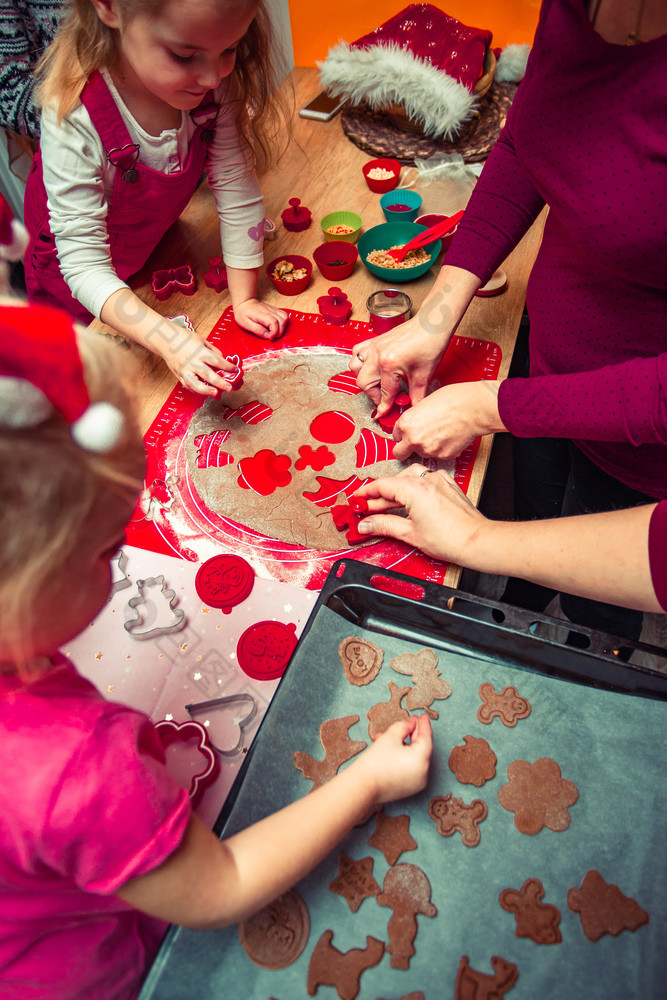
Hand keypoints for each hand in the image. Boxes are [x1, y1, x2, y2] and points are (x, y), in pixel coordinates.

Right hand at [160, 321, 237, 396]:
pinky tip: (204, 392)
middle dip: (220, 383)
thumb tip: (223, 360)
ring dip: (206, 390)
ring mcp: (184, 370)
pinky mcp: (179, 375)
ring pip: (196, 384)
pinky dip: (196, 390)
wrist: (165, 340)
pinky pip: (188, 385)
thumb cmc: (184, 338)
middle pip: (208, 375)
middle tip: (229, 388)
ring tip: (215, 394)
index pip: (217, 361)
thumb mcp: (202, 340)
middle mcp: (192, 362)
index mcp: (200, 352)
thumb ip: (213, 351)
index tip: (235, 370)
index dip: (228, 367)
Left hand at [233, 298, 288, 340]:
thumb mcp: (245, 324)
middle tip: (271, 335)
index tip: (269, 338)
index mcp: (262, 314)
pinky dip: (283, 322)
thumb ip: (257, 330)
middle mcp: (270, 311)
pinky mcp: (275, 310)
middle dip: (279, 332)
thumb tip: (267, 336)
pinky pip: (284, 316)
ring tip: (274, 332)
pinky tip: (277, 326)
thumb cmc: (243, 313)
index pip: (274, 323)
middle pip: (282, 321)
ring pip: (285, 318)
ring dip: (282, 327)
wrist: (245, 303)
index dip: (274, 332)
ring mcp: (274, 310)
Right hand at [349, 312, 448, 416]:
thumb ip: (417, 396)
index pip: (384, 393)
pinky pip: (357, 351)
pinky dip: (360, 361)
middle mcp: (378, 354)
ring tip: (377, 383)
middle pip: (363, 382)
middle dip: (373, 394)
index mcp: (389, 364)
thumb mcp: (425, 375)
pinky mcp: (375, 340)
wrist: (433, 322)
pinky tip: (371, 367)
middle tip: (384, 398)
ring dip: (364, 378)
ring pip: (355, 366)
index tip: (383, 413)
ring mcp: (374, 345)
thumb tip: (412, 408)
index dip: (384, 406)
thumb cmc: (430, 343)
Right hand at [351, 715, 432, 808]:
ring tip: (395, 734)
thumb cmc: (375, 762)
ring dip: (406, 745)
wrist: (362, 787)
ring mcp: (417, 783)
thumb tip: (412, 724)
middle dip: (414, 734)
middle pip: (421, 748)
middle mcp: (423, 773)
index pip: (426, 738)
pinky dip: (404, 757)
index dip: (424, 725)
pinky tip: (392, 748)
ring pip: (414, 758)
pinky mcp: (409, 788)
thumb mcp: (390, 736)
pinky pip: (410, 767)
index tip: (423, 716)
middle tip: (412, 722)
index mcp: (422, 760)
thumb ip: (404, 726)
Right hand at [354, 463, 486, 563]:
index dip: (366, 493)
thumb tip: (366, 524)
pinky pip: (426, 478)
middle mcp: (426, 479)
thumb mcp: (409, 534)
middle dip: (379, 496)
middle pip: (394, 482)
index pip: (382, 485)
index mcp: (414, 488)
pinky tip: (410, 498)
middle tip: (367, 509)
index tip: (357, 499)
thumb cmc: (449, 539)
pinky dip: (414, 486)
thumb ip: (384, 525)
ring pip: (409, 477)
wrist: (476, 540)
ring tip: (387, 505)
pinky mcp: (448, 484)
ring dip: (396, 489)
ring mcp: (439, 479)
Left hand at [392, 380, 506, 460]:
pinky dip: (441, 449)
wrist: (473, 408)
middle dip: (405, 449)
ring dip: (427, 447)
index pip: (395, 436)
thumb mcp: (424, 403)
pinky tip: (448, 437)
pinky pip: (437, 455)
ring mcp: (427, 450)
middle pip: (400, 453)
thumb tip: (413, 424)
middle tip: (414, 444)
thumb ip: (414, 418)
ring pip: (421, 454)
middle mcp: (414, 439)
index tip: (406, 435)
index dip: (402, 434)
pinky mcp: (442, 456)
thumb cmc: (453, 400)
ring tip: (439, 433)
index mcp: (406, 423)